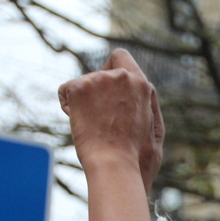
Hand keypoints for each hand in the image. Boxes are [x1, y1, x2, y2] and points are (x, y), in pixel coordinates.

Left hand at [59, 49, 163, 192]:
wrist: (113, 163)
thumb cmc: (135, 154)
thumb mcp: (153, 126)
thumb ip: (145, 102)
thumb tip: (139, 85)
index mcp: (141, 84)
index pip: (121, 57)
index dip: (112, 69)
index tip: (109, 87)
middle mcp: (121, 76)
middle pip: (100, 72)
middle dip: (97, 90)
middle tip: (101, 117)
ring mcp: (98, 80)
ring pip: (84, 84)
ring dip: (85, 101)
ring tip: (94, 126)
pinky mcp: (78, 88)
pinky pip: (66, 92)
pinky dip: (68, 106)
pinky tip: (79, 122)